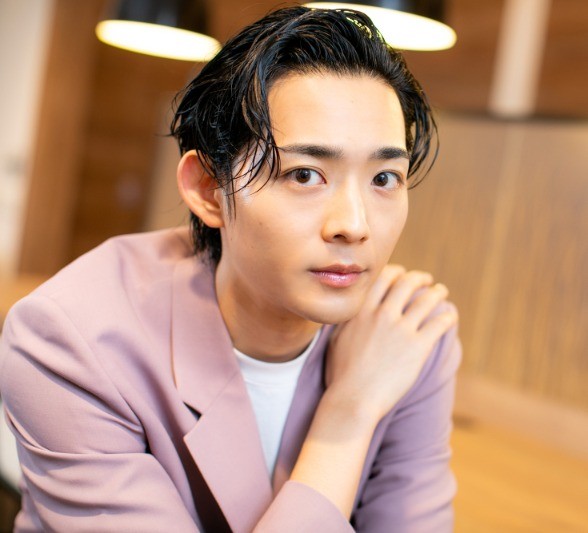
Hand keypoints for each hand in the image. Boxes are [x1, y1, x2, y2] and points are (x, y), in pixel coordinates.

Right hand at [325, 264, 457, 422]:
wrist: (354, 399)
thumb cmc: (341, 375)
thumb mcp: (336, 340)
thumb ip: (346, 321)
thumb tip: (348, 313)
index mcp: (361, 311)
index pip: (382, 278)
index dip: (395, 272)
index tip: (402, 274)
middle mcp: (381, 314)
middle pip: (406, 283)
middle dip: (418, 278)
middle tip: (425, 280)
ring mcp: (400, 330)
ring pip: (426, 300)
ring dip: (437, 292)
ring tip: (441, 292)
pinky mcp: (417, 347)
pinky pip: (439, 323)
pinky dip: (447, 316)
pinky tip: (450, 316)